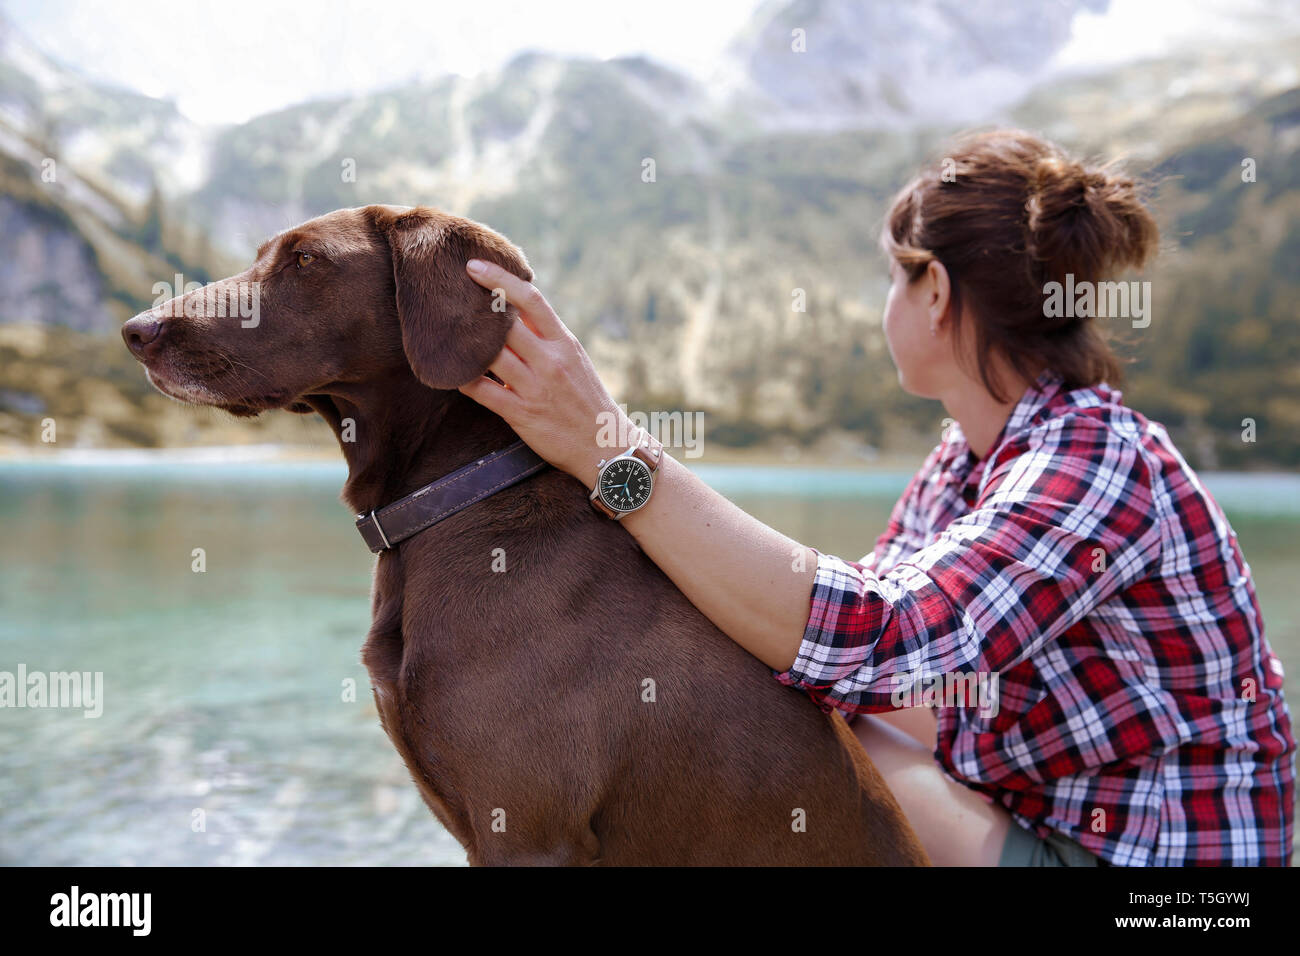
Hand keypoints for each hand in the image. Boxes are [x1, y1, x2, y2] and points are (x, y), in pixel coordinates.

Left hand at [458, 259, 635, 486]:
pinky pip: (482, 391)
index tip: (474, 267)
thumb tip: (514, 310)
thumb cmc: (586, 400)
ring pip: (489, 355)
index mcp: (564, 342)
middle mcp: (550, 361)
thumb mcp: (574, 360)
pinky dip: (462, 378)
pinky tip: (449, 371)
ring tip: (441, 331)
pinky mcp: (521, 413)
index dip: (500, 279)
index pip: (531, 300)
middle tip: (446, 298)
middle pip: (505, 324)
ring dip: (463, 343)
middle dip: (474, 309)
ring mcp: (535, 387)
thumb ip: (547, 336)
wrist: (604, 447)